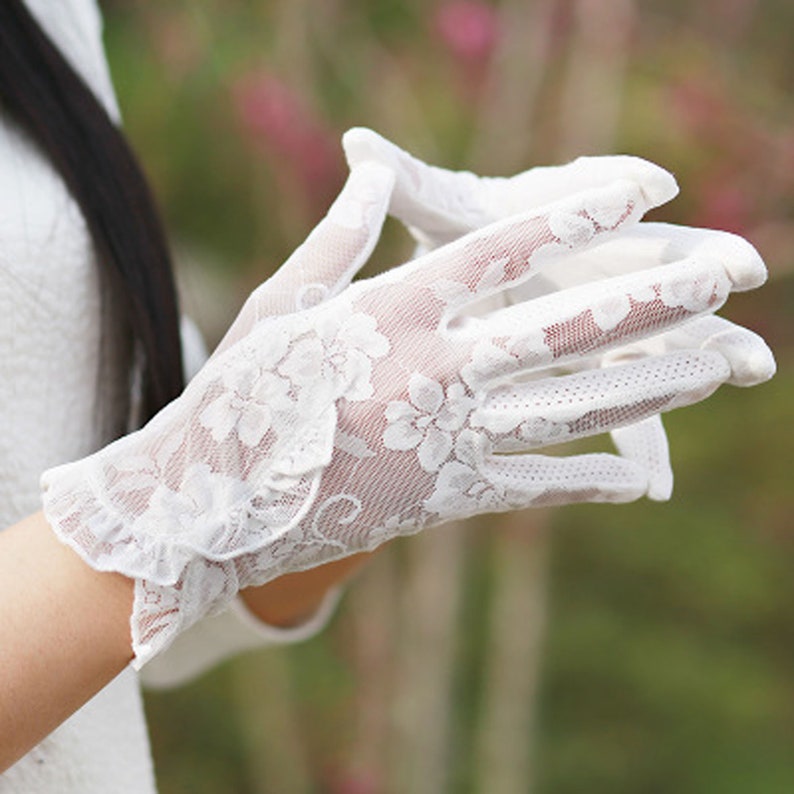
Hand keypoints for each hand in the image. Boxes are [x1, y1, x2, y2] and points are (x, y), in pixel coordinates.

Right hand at [41, 147, 771, 666]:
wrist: (212, 504)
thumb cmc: (241, 396)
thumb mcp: (278, 306)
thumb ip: (335, 240)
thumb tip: (368, 173)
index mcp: (388, 312)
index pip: (504, 247)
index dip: (582, 211)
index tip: (647, 186)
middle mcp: (430, 373)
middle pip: (565, 326)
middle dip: (658, 296)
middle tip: (734, 271)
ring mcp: (445, 442)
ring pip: (574, 409)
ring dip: (656, 384)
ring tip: (722, 361)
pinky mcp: (446, 502)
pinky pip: (539, 486)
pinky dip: (595, 479)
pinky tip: (648, 475)